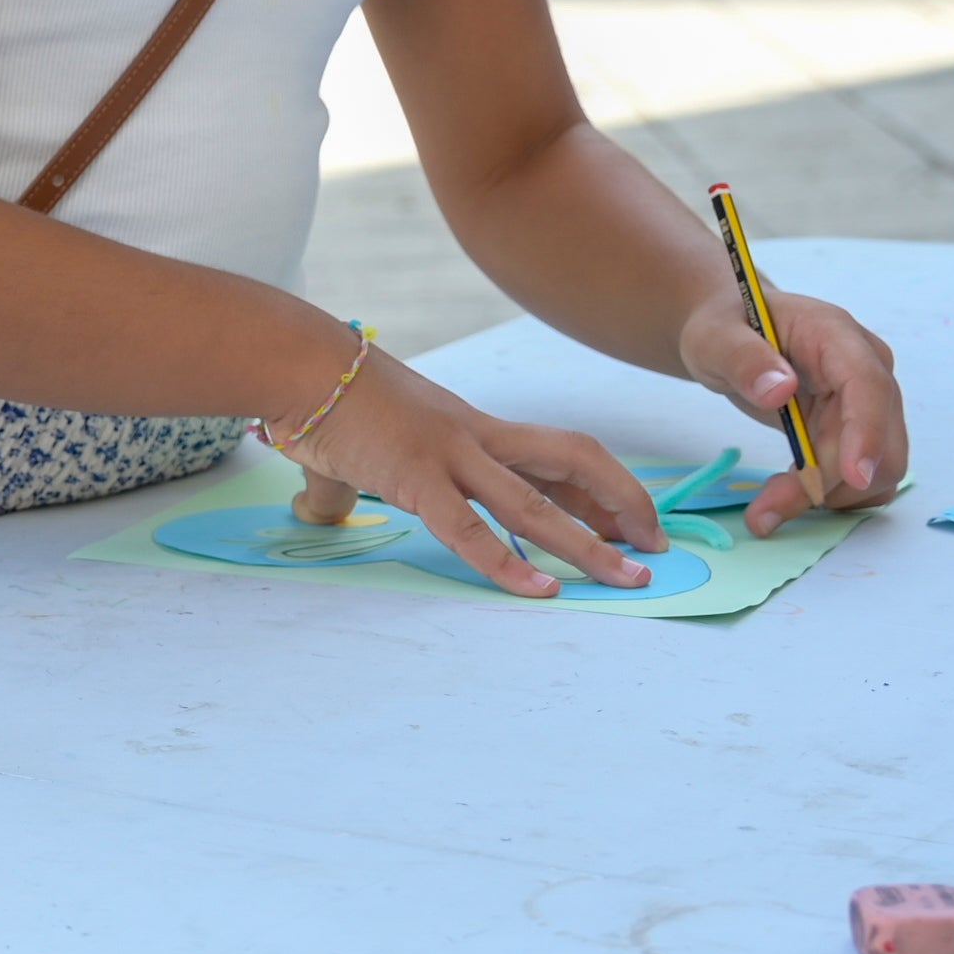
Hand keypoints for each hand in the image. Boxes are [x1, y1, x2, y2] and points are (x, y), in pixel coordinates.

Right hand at [278, 344, 665, 597]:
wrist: (298, 363)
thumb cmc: (321, 392)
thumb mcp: (358, 439)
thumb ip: (348, 477)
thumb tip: (318, 504)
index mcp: (471, 426)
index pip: (556, 457)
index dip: (601, 489)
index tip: (630, 522)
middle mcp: (476, 437)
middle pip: (574, 462)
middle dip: (623, 504)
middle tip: (655, 548)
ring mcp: (450, 455)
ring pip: (536, 504)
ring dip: (589, 545)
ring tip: (627, 580)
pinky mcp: (416, 478)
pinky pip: (470, 529)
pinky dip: (507, 564)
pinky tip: (540, 590)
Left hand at [678, 283, 904, 526]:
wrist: (732, 338)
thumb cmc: (726, 329)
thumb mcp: (715, 338)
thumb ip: (742, 358)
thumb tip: (781, 388)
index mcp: (838, 336)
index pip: (868, 386)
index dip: (867, 432)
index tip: (854, 476)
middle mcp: (867, 370)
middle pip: (878, 440)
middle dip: (830, 482)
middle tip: (766, 512)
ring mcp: (869, 403)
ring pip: (875, 468)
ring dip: (828, 495)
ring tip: (768, 504)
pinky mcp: (858, 431)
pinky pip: (863, 477)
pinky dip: (831, 495)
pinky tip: (786, 492)